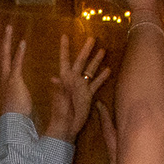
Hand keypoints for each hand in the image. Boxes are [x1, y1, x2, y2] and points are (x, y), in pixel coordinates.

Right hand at [0, 18, 30, 119]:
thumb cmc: (12, 113)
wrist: (12, 124)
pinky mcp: (14, 81)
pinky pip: (16, 64)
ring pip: (3, 55)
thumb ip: (9, 89)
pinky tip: (22, 42)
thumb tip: (8, 86)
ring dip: (5, 40)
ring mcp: (5, 79)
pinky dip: (19, 53)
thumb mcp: (8, 98)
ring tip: (8, 27)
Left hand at [37, 27, 103, 142]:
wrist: (66, 127)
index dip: (64, 48)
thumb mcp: (59, 101)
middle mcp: (73, 80)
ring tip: (103, 50)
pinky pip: (96, 83)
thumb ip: (58, 89)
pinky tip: (109, 69)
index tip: (64, 35)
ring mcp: (81, 87)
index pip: (65, 60)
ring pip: (90, 70)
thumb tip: (54, 77)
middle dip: (86, 50)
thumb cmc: (60, 114)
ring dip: (96, 61)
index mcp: (65, 79)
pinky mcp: (88, 95)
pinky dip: (102, 77)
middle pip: (81, 61)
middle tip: (92, 38)